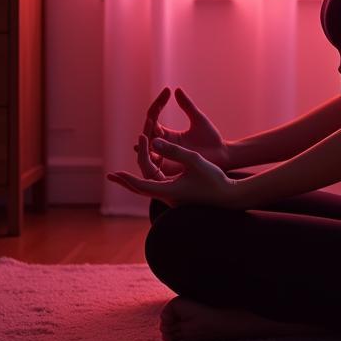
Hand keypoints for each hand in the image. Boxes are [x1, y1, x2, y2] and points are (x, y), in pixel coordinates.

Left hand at [108, 136, 242, 208]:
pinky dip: (149, 182)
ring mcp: (174, 199)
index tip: (115, 173)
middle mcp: (168, 197)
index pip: (141, 185)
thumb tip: (153, 142)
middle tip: (111, 176)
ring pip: (149, 189)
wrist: (229, 197)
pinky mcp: (180, 197)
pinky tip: (149, 177)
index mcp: (169, 190)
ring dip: (137, 181)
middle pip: (141, 190)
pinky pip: (158, 189)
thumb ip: (173, 150)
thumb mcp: (193, 160)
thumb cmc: (213, 179)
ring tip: (125, 175)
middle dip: (126, 182)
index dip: (127, 178)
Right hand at [136, 86, 231, 174]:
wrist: (222, 156)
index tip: (167, 90)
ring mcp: (164, 156)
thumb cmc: (211, 139)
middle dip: (151, 118)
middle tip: (157, 108)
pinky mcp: (167, 167)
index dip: (159, 102)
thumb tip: (176, 89)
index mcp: (167, 134)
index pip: (154, 116)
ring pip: (145, 144)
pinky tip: (152, 143)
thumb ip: (187, 106)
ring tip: (153, 121)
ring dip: (147, 132)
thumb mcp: (198, 119)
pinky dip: (147, 153)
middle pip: (147, 129)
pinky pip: (151, 162)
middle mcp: (162, 144)